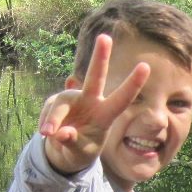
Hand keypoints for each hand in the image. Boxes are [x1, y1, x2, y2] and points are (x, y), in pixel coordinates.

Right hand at [38, 34, 150, 172]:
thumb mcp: (79, 154)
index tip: (146, 66)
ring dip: (53, 118)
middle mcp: (90, 102)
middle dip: (100, 57)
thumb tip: (61, 134)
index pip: (122, 99)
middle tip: (105, 37)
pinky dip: (46, 125)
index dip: (133, 84)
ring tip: (48, 133)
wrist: (63, 151)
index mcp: (105, 115)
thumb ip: (73, 143)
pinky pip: (49, 114)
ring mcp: (72, 100)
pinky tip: (46, 134)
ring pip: (60, 103)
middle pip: (95, 77)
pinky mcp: (55, 102)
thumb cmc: (80, 151)